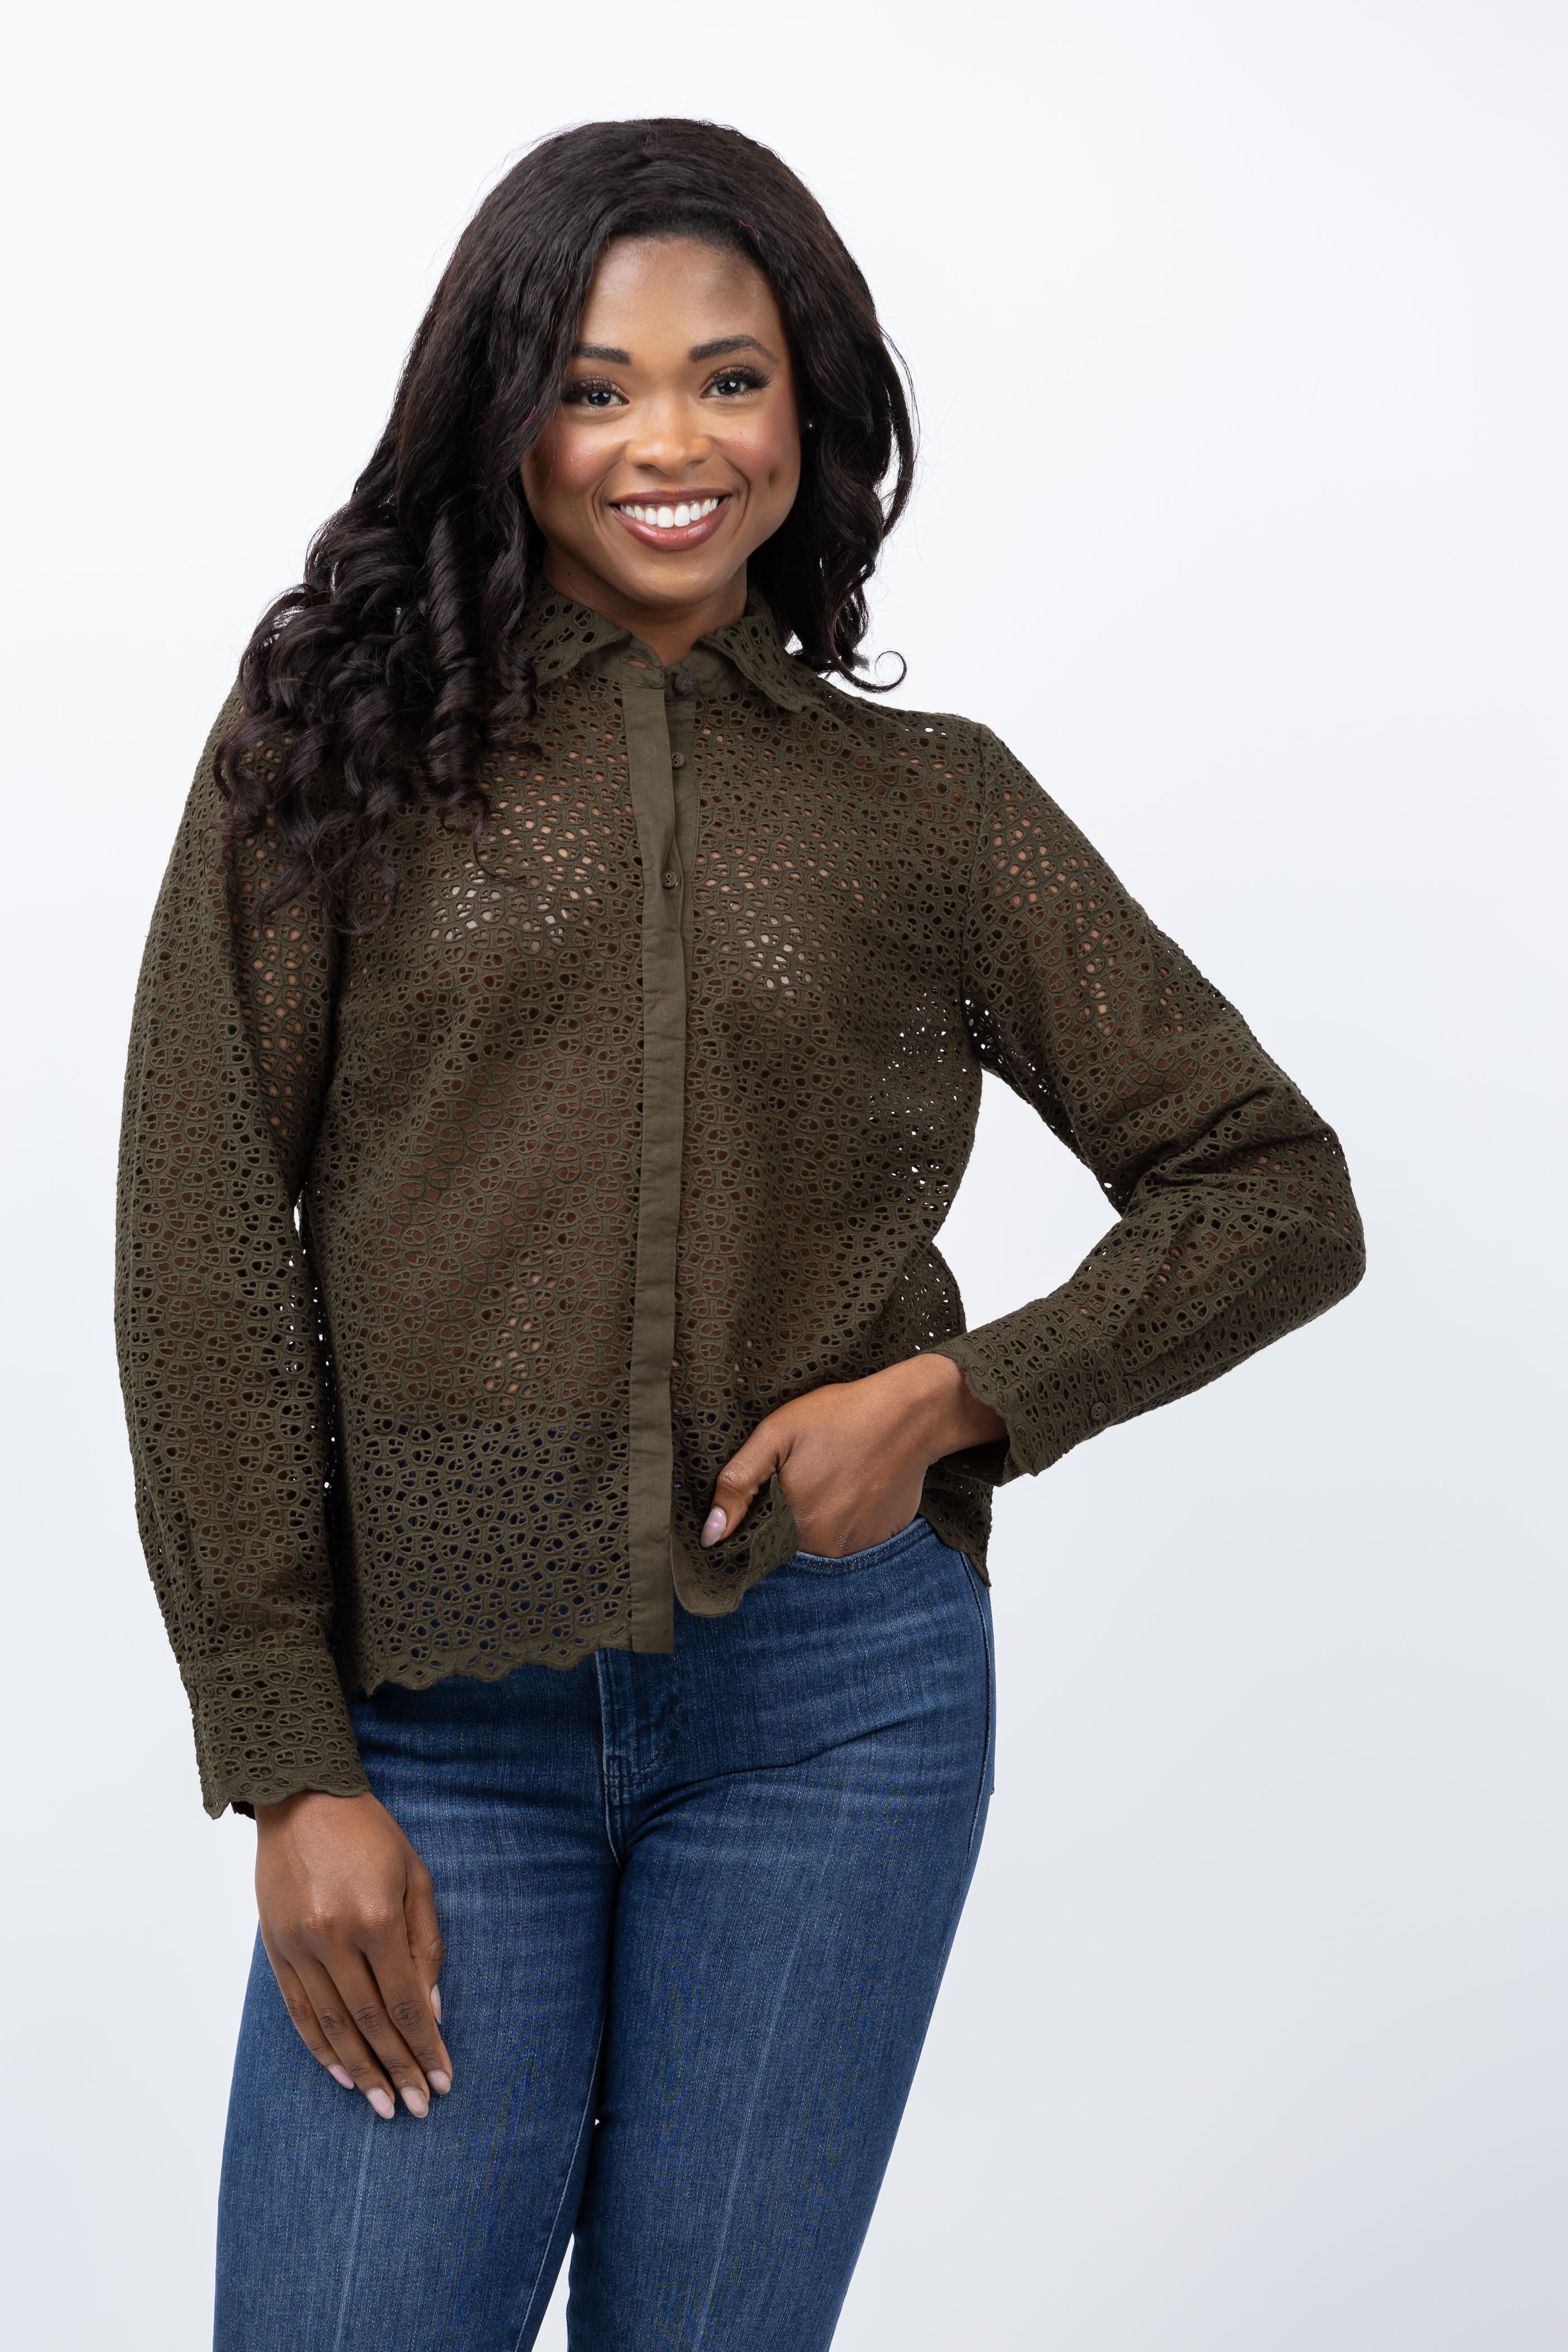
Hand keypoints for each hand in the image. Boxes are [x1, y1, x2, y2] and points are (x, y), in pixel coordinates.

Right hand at [254, 1788, 452, 2119]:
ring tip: (383, 2106)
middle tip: (418, 2108)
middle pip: (371, 2023)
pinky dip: (319, 2048)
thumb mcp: (415, 1877)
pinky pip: (298, 2012)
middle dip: (398, 2071)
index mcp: (376, 1919)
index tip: (442, 2081)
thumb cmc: (369, 1834)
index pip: (405, 2003)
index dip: (425, 2048)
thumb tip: (431, 2010)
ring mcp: (300, 1947)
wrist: (302, 1797)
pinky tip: (341, 2074)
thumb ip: (425, 1944)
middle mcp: (335, 1939)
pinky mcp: (275, 1949)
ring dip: (360, 2072)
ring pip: (332, 2027)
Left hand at [700, 1352, 1006, 1557]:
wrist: (911, 1412)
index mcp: (796, 1525)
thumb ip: (737, 1485)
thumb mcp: (776, 1434)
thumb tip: (710, 1535)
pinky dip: (847, 1515)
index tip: (775, 1483)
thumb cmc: (841, 1415)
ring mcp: (859, 1545)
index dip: (760, 1513)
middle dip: (790, 1511)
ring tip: (832, 1473)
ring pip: (820, 1539)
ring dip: (819, 1515)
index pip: (760, 1538)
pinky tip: (855, 1483)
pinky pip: (851, 1535)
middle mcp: (828, 1547)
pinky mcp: (883, 1537)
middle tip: (807, 1470)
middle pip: (790, 1540)